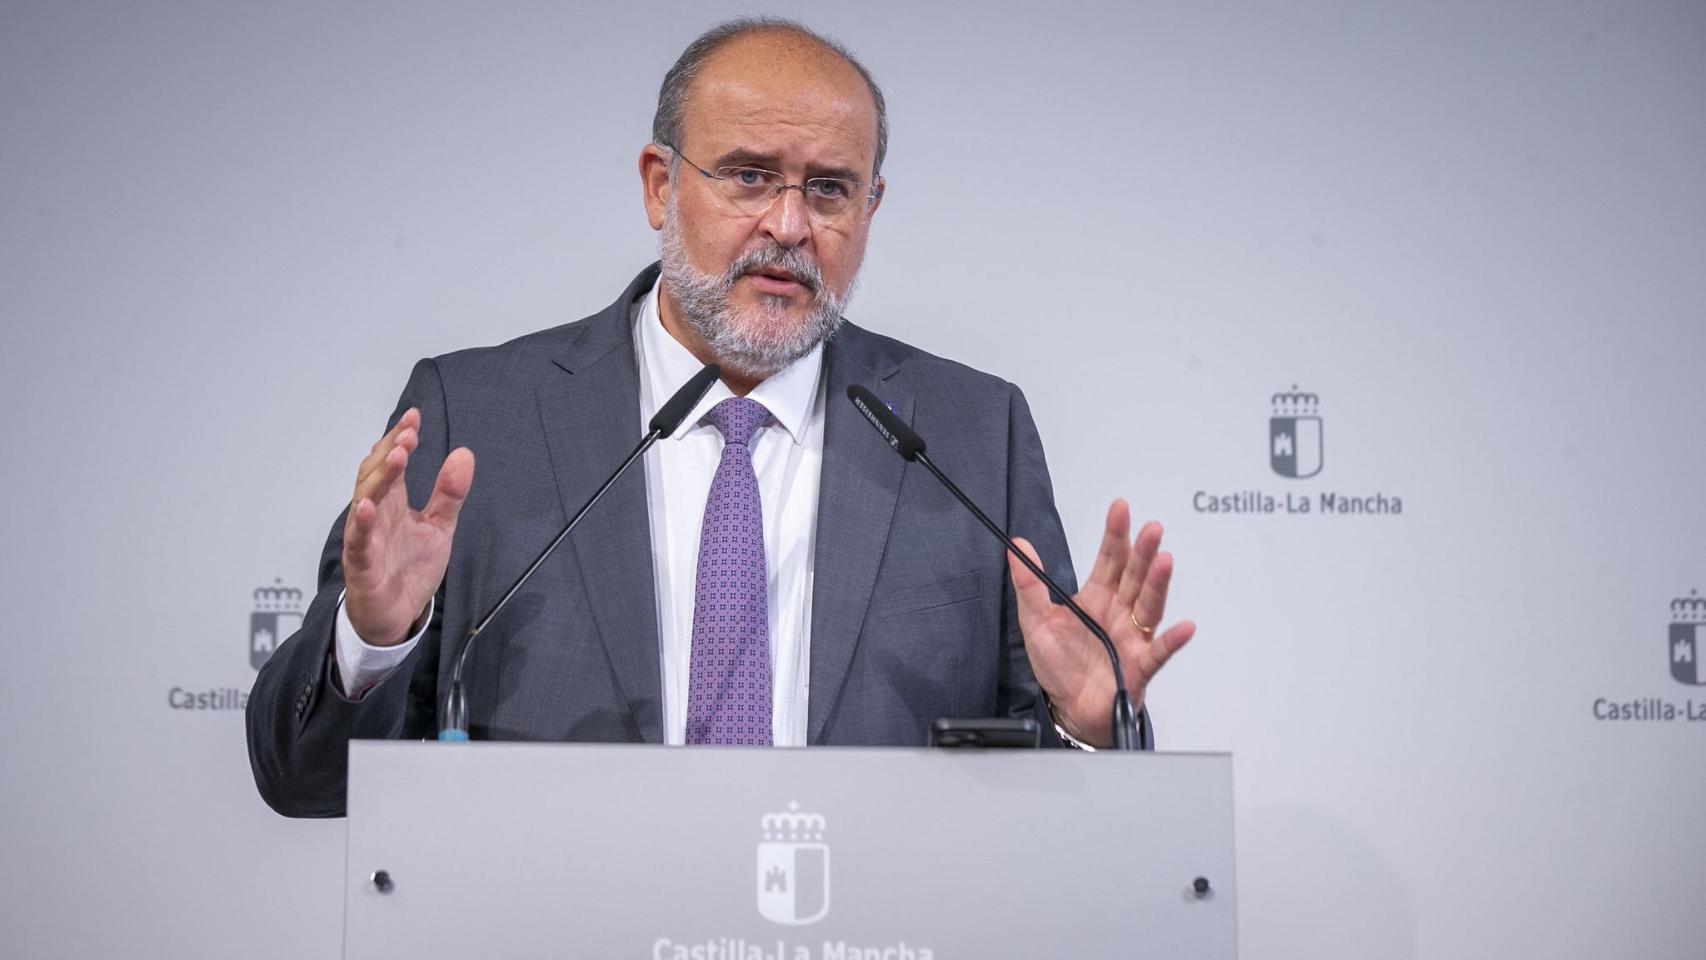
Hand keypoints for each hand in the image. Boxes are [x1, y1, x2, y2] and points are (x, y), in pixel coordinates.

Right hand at [342, 408, 474, 645]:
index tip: (415, 416)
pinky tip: (366, 506)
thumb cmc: (409, 568)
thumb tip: (464, 454)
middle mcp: (375, 514)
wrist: (397, 616)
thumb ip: (450, 494)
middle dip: (391, 451)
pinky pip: (358, 541)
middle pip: (376, 474)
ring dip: (380, 477)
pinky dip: (361, 523)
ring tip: (397, 456)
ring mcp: (365, 537)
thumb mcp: (439, 527)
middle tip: (409, 433)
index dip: (401, 438)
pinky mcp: (362, 564)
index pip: (392, 462)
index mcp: (393, 502)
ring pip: (365, 500)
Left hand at [1009, 499, 1195, 746]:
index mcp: (1097, 596)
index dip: (1115, 533)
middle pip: (1135, 575)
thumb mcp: (1035, 621)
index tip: (1121, 508)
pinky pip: (1159, 651)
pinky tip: (1184, 626)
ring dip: (1158, 583)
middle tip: (1151, 528)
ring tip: (1165, 562)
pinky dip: (1173, 640)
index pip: (1110, 558)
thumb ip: (1029, 583)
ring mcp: (1132, 637)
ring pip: (1149, 605)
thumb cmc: (1059, 665)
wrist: (1069, 709)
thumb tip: (1017, 547)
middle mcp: (1119, 611)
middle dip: (1143, 551)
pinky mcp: (1140, 665)